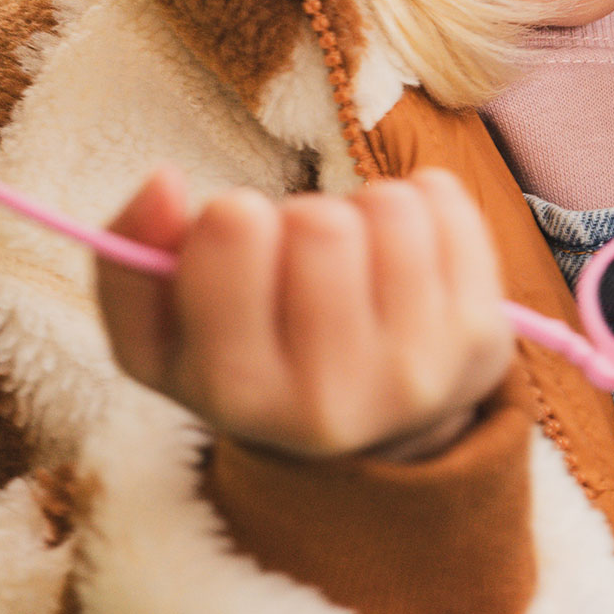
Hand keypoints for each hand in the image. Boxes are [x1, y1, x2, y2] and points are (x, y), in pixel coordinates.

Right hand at [97, 165, 513, 459]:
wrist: (366, 433)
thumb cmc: (252, 359)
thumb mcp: (164, 335)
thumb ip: (132, 261)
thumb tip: (159, 180)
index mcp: (237, 394)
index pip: (235, 236)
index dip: (233, 215)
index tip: (241, 233)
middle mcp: (331, 398)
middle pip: (322, 221)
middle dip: (305, 216)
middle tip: (303, 259)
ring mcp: (417, 370)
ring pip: (390, 206)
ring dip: (366, 209)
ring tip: (356, 257)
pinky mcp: (481, 337)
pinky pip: (445, 201)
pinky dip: (421, 202)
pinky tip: (403, 252)